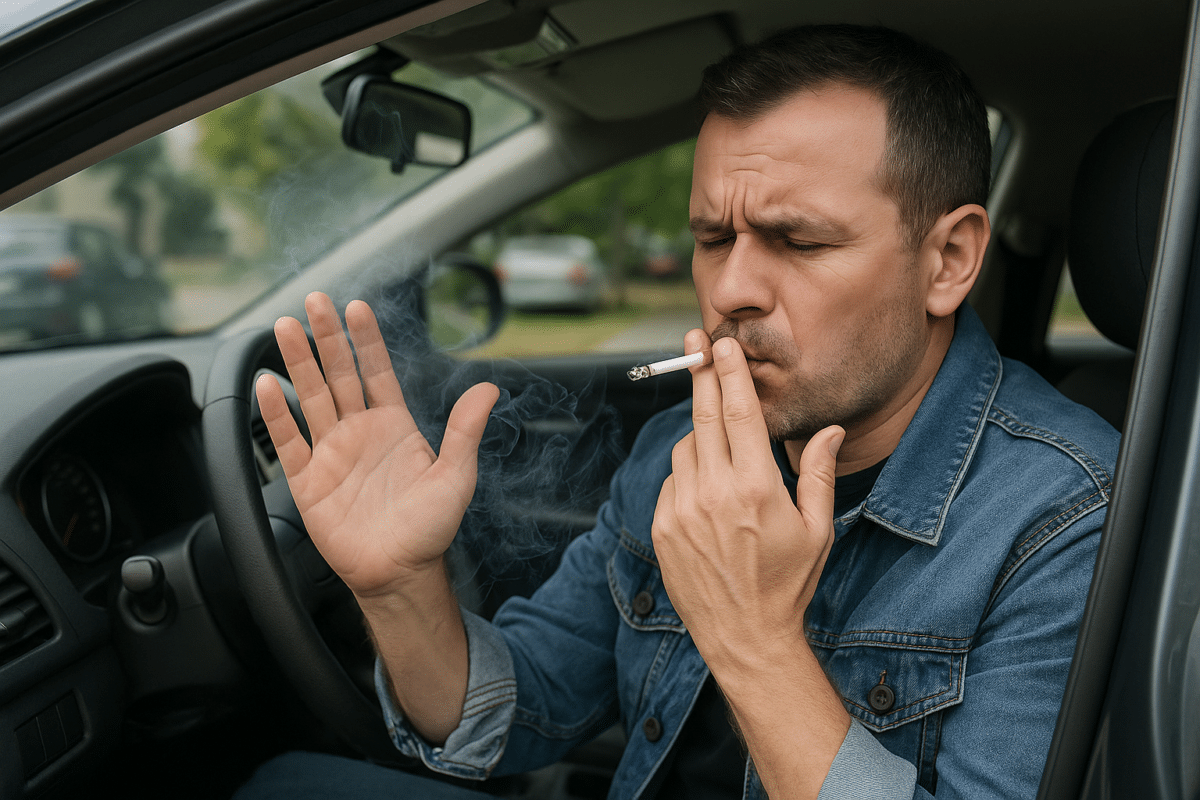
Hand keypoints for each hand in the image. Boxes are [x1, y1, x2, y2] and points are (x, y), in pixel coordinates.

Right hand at [255, 291, 498, 598]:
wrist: (399, 574)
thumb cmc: (430, 529)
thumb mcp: (456, 476)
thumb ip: (465, 430)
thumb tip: (489, 389)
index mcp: (394, 425)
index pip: (377, 371)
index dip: (366, 340)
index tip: (357, 307)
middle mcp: (359, 432)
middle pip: (338, 374)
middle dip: (326, 336)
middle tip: (314, 300)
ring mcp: (331, 453)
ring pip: (310, 397)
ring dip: (298, 362)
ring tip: (285, 327)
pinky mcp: (307, 480)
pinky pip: (287, 441)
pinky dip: (276, 414)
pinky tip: (268, 384)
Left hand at [651, 330, 842, 670]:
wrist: (745, 637)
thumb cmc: (788, 583)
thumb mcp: (817, 529)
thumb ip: (819, 472)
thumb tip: (831, 428)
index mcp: (756, 489)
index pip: (739, 414)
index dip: (728, 373)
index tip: (720, 344)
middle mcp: (714, 494)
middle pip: (703, 417)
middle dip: (700, 374)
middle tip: (694, 342)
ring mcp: (681, 511)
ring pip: (685, 448)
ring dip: (700, 435)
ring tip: (723, 450)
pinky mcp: (662, 527)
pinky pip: (672, 480)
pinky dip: (688, 473)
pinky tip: (708, 491)